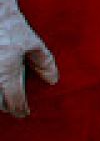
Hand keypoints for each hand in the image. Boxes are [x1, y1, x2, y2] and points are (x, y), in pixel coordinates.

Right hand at [0, 0, 56, 118]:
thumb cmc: (11, 27)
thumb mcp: (33, 43)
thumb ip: (44, 63)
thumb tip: (53, 80)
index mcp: (7, 72)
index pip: (14, 100)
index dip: (20, 109)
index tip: (24, 113)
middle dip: (7, 106)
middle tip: (16, 106)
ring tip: (6, 98)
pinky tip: (1, 85)